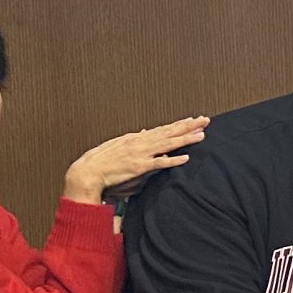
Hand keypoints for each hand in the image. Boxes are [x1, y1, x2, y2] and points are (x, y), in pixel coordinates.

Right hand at [64, 116, 206, 203]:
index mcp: (136, 138)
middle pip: (169, 132)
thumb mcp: (118, 146)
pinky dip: (172, 160)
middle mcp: (140, 143)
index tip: (193, 120)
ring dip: (185, 139)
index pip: (162, 129)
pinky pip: (158, 163)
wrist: (87, 172)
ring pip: (167, 144)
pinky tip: (185, 157)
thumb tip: (144, 132)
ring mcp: (140, 154)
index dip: (178, 125)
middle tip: (205, 120)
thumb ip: (134, 140)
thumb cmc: (101, 162)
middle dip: (188, 127)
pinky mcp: (138, 167)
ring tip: (201, 135)